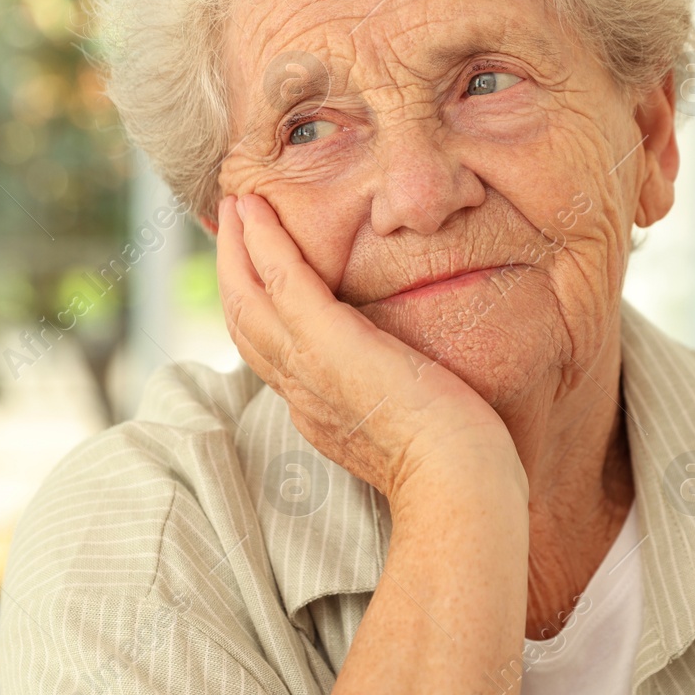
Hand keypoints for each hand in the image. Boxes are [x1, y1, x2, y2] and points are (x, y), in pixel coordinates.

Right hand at [216, 192, 520, 502]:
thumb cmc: (462, 467)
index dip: (259, 310)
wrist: (462, 488)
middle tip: (231, 223)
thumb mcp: (418, 428)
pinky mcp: (330, 345)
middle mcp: (303, 393)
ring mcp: (310, 369)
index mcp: (321, 414)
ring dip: (237, 247)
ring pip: (249, 299)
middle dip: (233, 270)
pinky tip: (256, 211)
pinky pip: (284, 282)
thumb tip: (417, 378)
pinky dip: (263, 242)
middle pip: (245, 324)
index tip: (259, 275)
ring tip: (235, 205)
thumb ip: (404, 400)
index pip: (274, 354)